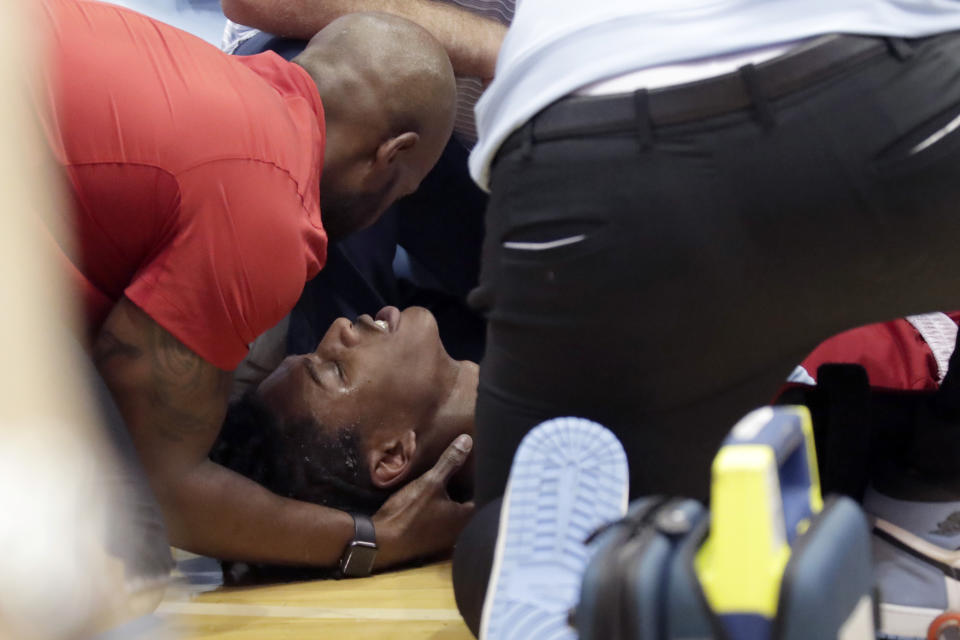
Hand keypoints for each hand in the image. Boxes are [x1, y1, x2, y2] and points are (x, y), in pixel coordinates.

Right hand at [372, 434, 474, 567]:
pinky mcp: (433, 539)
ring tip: (454, 477)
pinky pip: (445, 519)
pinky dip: (444, 507)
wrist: (380, 541)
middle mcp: (461, 531)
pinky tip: (437, 495)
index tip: (482, 465)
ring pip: (458, 512)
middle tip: (469, 467)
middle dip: (470, 488)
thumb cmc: (408, 512)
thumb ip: (450, 462)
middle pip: (472, 505)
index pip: (485, 496)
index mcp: (466, 519)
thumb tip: (467, 440)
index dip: (484, 480)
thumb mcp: (430, 482)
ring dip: (456, 498)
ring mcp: (447, 538)